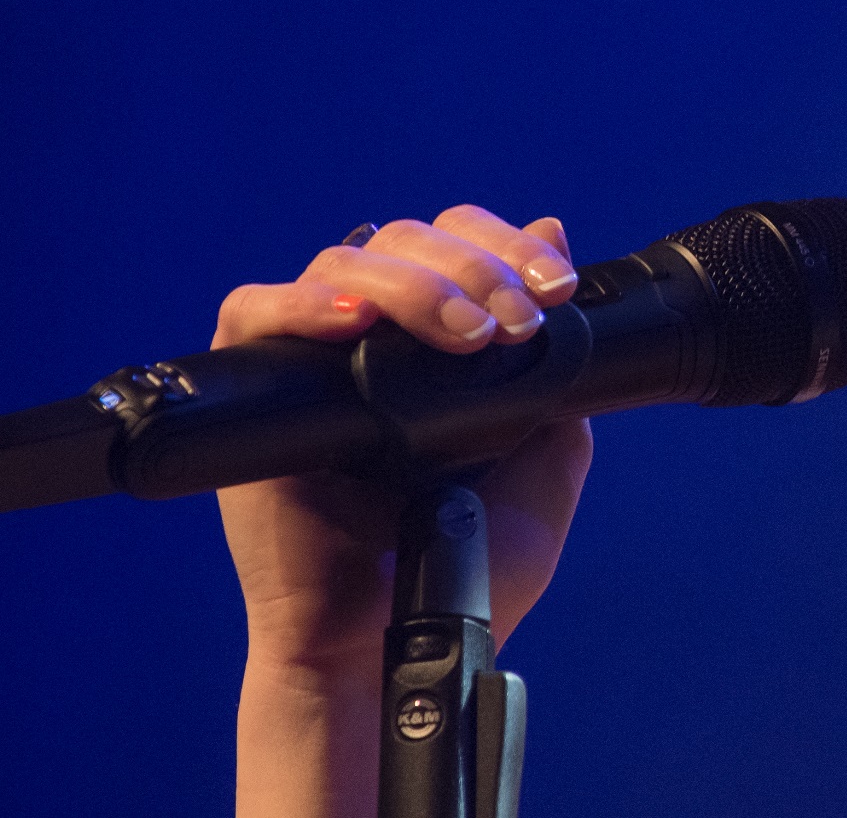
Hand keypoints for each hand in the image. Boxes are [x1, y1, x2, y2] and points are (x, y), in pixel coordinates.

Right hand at [213, 206, 593, 817]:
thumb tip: (557, 250)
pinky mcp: (252, 391)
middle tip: (517, 320)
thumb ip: (558, 369)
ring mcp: (312, 358)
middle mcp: (375, 337)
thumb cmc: (465, 564)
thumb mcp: (547, 455)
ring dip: (417, 285)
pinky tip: (354, 320)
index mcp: (439, 343)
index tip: (558, 285)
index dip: (508, 247)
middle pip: (409, 240)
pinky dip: (303, 304)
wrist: (395, 642)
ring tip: (468, 335)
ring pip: (347, 264)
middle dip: (477, 265)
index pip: (463, 246)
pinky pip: (253, 311)